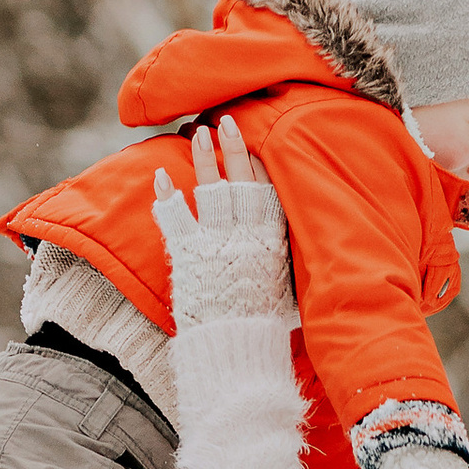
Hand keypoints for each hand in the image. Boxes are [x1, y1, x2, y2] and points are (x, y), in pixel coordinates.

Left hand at [152, 114, 295, 342]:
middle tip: (225, 120)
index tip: (253, 138)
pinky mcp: (190, 255)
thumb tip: (307, 246)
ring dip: (203, 158)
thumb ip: (290, 259)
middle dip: (234, 146)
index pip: (268, 187)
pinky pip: (175, 217)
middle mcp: (247, 233)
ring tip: (197, 132)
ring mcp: (217, 241)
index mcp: (273, 238)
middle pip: (240, 178)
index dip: (259, 159)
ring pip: (210, 188)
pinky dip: (167, 195)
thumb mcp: (288, 286)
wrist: (237, 348)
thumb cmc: (265, 324)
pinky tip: (161, 174)